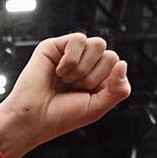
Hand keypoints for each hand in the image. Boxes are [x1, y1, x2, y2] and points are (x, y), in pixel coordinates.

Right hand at [0, 34, 131, 157]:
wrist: (33, 118)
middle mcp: (87, 63)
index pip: (118, 67)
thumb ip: (118, 89)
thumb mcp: (98, 107)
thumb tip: (123, 63)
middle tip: (73, 89)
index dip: (106, 83)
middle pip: (110, 55)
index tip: (86, 96)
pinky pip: (79, 39)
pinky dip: (71, 59)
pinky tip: (58, 71)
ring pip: (98, 44)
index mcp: (98, 77)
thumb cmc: (62, 116)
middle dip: (93, 77)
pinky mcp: (56, 46)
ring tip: (65, 80)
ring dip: (83, 69)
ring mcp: (72, 53)